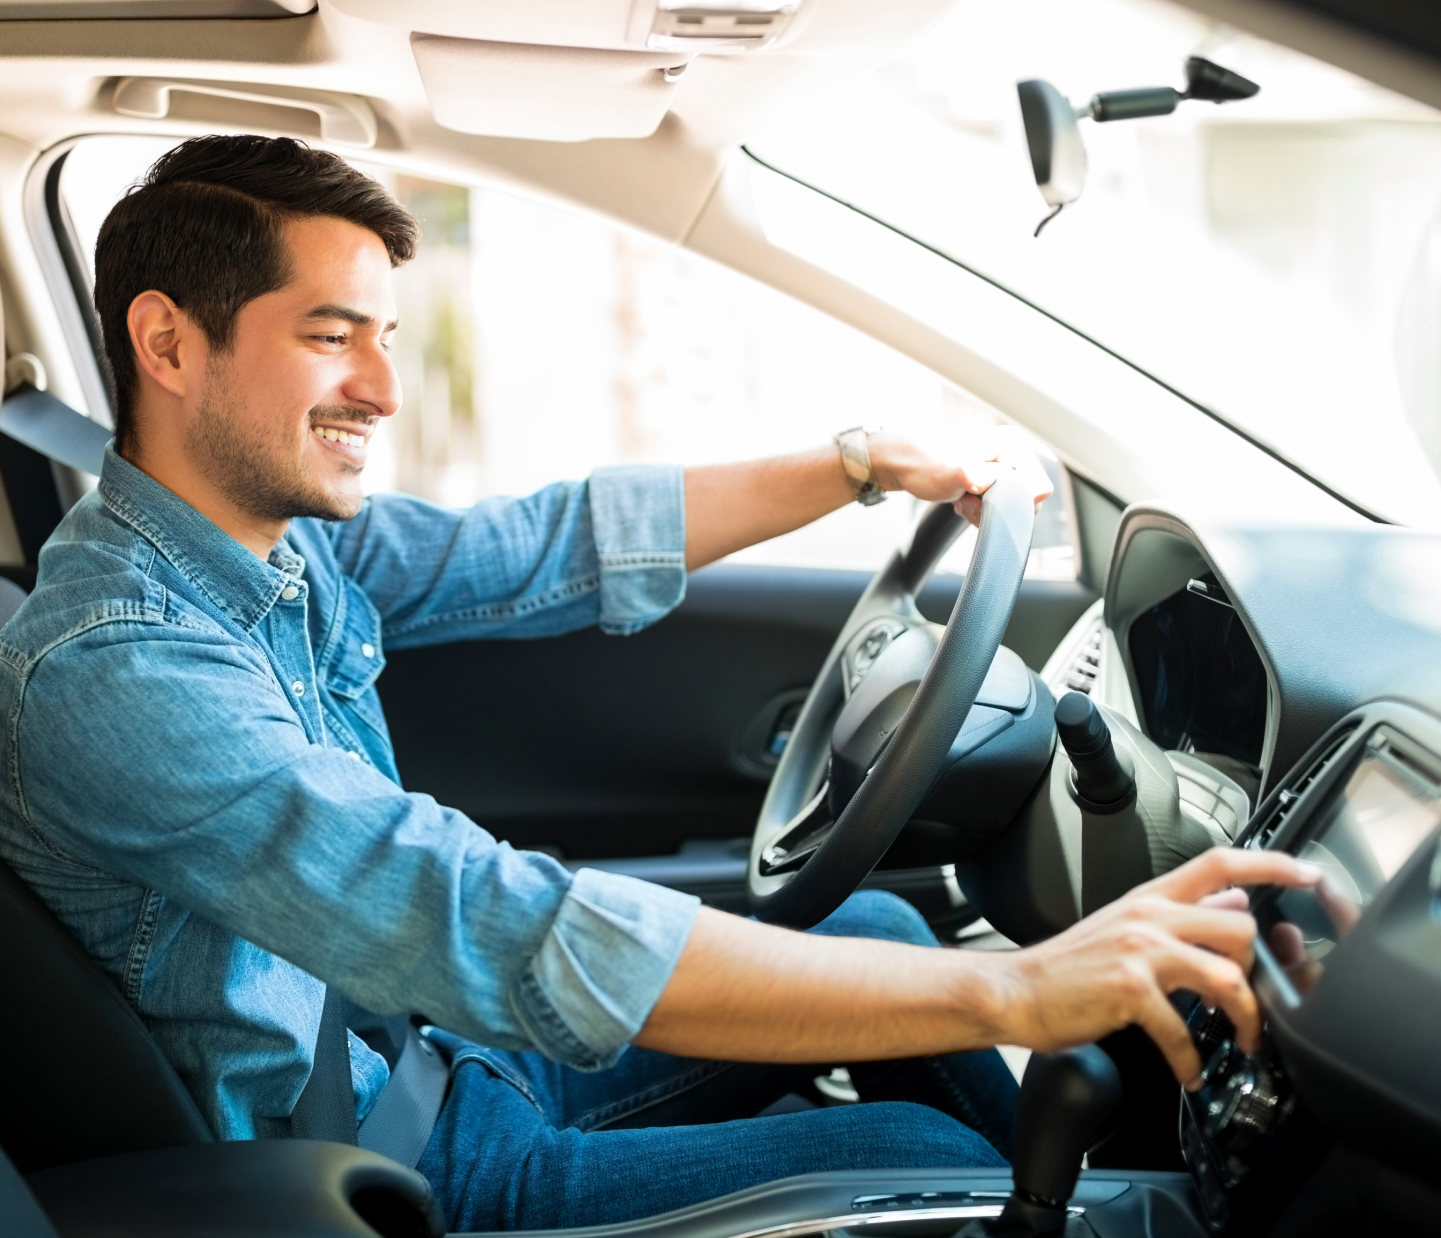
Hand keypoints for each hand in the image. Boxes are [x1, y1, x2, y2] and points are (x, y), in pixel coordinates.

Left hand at [866, 426, 1053, 524]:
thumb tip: (1004, 488)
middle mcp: (1013, 453)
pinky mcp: (991, 478)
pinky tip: (961, 501)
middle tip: (968, 500)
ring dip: (985, 511)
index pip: (1040, 489)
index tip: (983, 498)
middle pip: (1026, 501)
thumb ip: (986, 480)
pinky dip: (979, 510)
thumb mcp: (957, 474)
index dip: (1014, 503)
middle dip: (997, 509)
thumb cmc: (924, 464)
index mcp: (1013, 444)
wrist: (900, 463)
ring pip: (1010, 507)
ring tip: (961, 500)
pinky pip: (997, 506)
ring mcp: (1003, 466)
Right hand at [991, 848, 1321, 1088]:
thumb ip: (1181, 913)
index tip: (1307, 873)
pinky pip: (1184, 1030)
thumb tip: (1233, 898)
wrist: (1017, 990)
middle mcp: (1149, 917)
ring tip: (1241, 1041)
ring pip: (1226, 974)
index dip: (1270, 864)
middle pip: (1239, 925)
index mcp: (1150, 899)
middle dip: (1258, 970)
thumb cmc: (1068, 967)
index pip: (1221, 863)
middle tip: (1254, 1001)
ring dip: (1246, 1018)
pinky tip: (1188, 1070)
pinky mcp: (1128, 990)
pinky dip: (1191, 1060)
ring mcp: (1139, 951)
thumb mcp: (1127, 925)